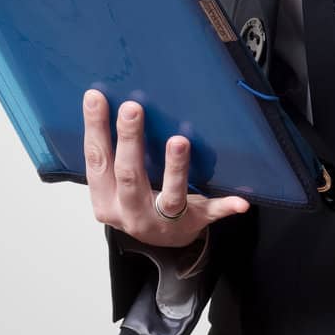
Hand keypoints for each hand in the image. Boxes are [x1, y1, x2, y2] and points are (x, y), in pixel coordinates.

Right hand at [81, 89, 250, 248]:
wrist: (163, 238)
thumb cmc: (137, 200)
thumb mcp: (115, 183)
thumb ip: (112, 153)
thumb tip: (105, 100)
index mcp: (106, 200)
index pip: (97, 161)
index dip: (95, 129)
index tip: (95, 97)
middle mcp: (131, 213)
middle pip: (129, 176)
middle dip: (130, 141)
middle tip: (132, 108)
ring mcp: (163, 222)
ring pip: (170, 196)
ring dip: (175, 169)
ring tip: (179, 141)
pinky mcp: (194, 223)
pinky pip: (210, 214)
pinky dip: (224, 207)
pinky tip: (240, 201)